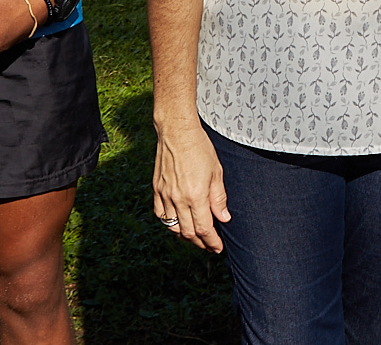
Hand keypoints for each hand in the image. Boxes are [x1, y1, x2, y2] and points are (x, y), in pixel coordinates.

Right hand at [152, 118, 229, 252]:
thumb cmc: (200, 149)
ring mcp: (165, 195)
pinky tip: (177, 224)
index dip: (211, 241)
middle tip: (209, 245)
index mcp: (196, 196)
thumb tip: (224, 219)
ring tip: (195, 238)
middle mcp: (178, 199)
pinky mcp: (156, 189)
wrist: (177, 132)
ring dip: (184, 236)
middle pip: (188, 232)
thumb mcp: (216, 172)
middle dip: (200, 242)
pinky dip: (169, 223)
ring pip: (173, 227)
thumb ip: (219, 198)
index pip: (204, 229)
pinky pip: (160, 215)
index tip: (217, 247)